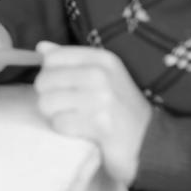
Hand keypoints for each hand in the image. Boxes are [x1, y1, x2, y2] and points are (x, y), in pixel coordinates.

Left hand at [33, 43, 150, 183]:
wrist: (150, 142)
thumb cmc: (120, 109)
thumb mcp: (102, 77)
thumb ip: (71, 60)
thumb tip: (41, 47)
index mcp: (102, 58)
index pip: (52, 58)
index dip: (50, 74)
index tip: (63, 86)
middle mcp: (101, 74)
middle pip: (45, 80)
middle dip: (49, 97)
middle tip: (68, 107)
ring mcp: (101, 98)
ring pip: (47, 102)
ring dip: (55, 115)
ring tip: (74, 118)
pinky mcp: (100, 123)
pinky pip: (59, 123)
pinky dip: (65, 130)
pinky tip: (81, 130)